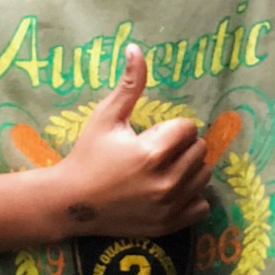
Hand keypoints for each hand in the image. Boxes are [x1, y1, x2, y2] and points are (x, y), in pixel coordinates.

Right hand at [41, 45, 211, 238]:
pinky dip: (192, 195)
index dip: (172, 126)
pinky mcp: (168, 226)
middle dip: (182, 145)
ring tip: (164, 167)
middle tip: (156, 149)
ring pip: (203, 176)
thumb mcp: (107, 116)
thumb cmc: (88, 155)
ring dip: (189, 168)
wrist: (71, 203)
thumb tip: (136, 48)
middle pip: (199, 150)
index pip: (188, 128)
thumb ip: (130, 84)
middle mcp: (166, 183)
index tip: (152, 133)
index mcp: (153, 153)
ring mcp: (168, 208)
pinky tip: (170, 188)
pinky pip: (201, 206)